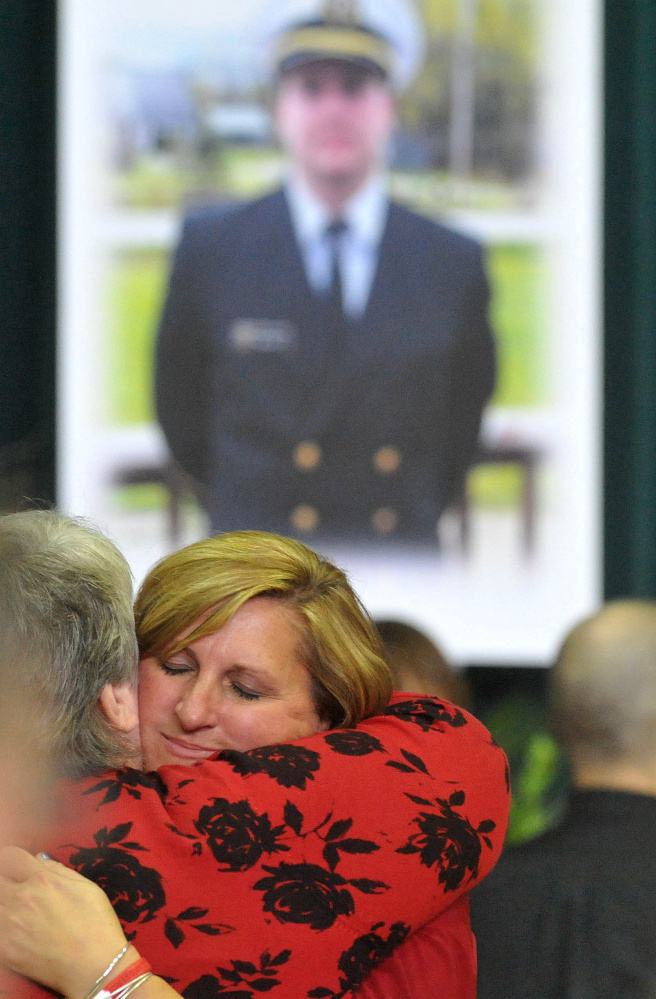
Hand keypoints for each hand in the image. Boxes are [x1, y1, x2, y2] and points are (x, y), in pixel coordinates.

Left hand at [0, 847, 133, 998]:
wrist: (94, 965)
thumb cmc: (96, 923)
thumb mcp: (86, 886)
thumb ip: (58, 869)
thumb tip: (38, 859)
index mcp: (42, 879)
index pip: (9, 856)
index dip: (12, 860)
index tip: (17, 868)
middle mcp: (21, 898)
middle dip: (7, 881)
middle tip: (18, 891)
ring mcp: (9, 925)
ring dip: (5, 905)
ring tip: (20, 913)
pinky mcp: (5, 949)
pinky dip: (5, 928)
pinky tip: (20, 933)